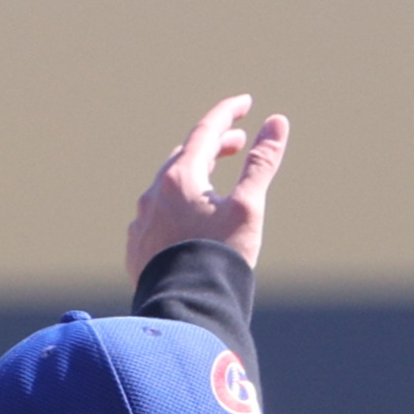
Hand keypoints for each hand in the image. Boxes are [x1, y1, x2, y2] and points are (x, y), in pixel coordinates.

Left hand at [129, 92, 289, 273]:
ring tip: (213, 181)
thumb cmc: (220, 258)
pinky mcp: (137, 249)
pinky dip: (175, 207)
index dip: (228, 113)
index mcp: (180, 178)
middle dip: (213, 145)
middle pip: (185, 156)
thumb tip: (277, 122)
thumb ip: (261, 164)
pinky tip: (185, 220)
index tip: (246, 103)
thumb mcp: (248, 207)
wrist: (187, 311)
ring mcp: (141, 223)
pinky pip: (155, 216)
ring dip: (192, 177)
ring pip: (166, 187)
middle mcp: (154, 195)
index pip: (206, 131)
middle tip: (237, 143)